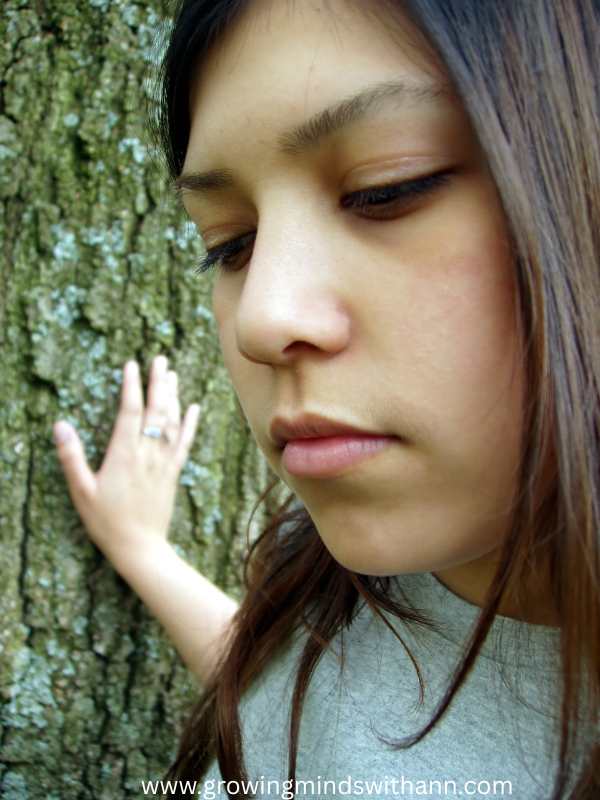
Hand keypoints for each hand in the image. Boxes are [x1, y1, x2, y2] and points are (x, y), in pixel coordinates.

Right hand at [53, 355, 200, 560]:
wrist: (140, 547)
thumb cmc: (106, 522)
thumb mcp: (82, 491)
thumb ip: (71, 457)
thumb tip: (60, 425)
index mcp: (124, 454)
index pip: (130, 411)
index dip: (131, 386)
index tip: (131, 364)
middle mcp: (147, 454)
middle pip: (156, 411)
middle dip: (157, 383)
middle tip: (159, 358)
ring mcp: (163, 463)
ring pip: (172, 422)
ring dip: (172, 396)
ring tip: (172, 373)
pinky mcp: (173, 473)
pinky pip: (185, 443)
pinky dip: (190, 423)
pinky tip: (194, 407)